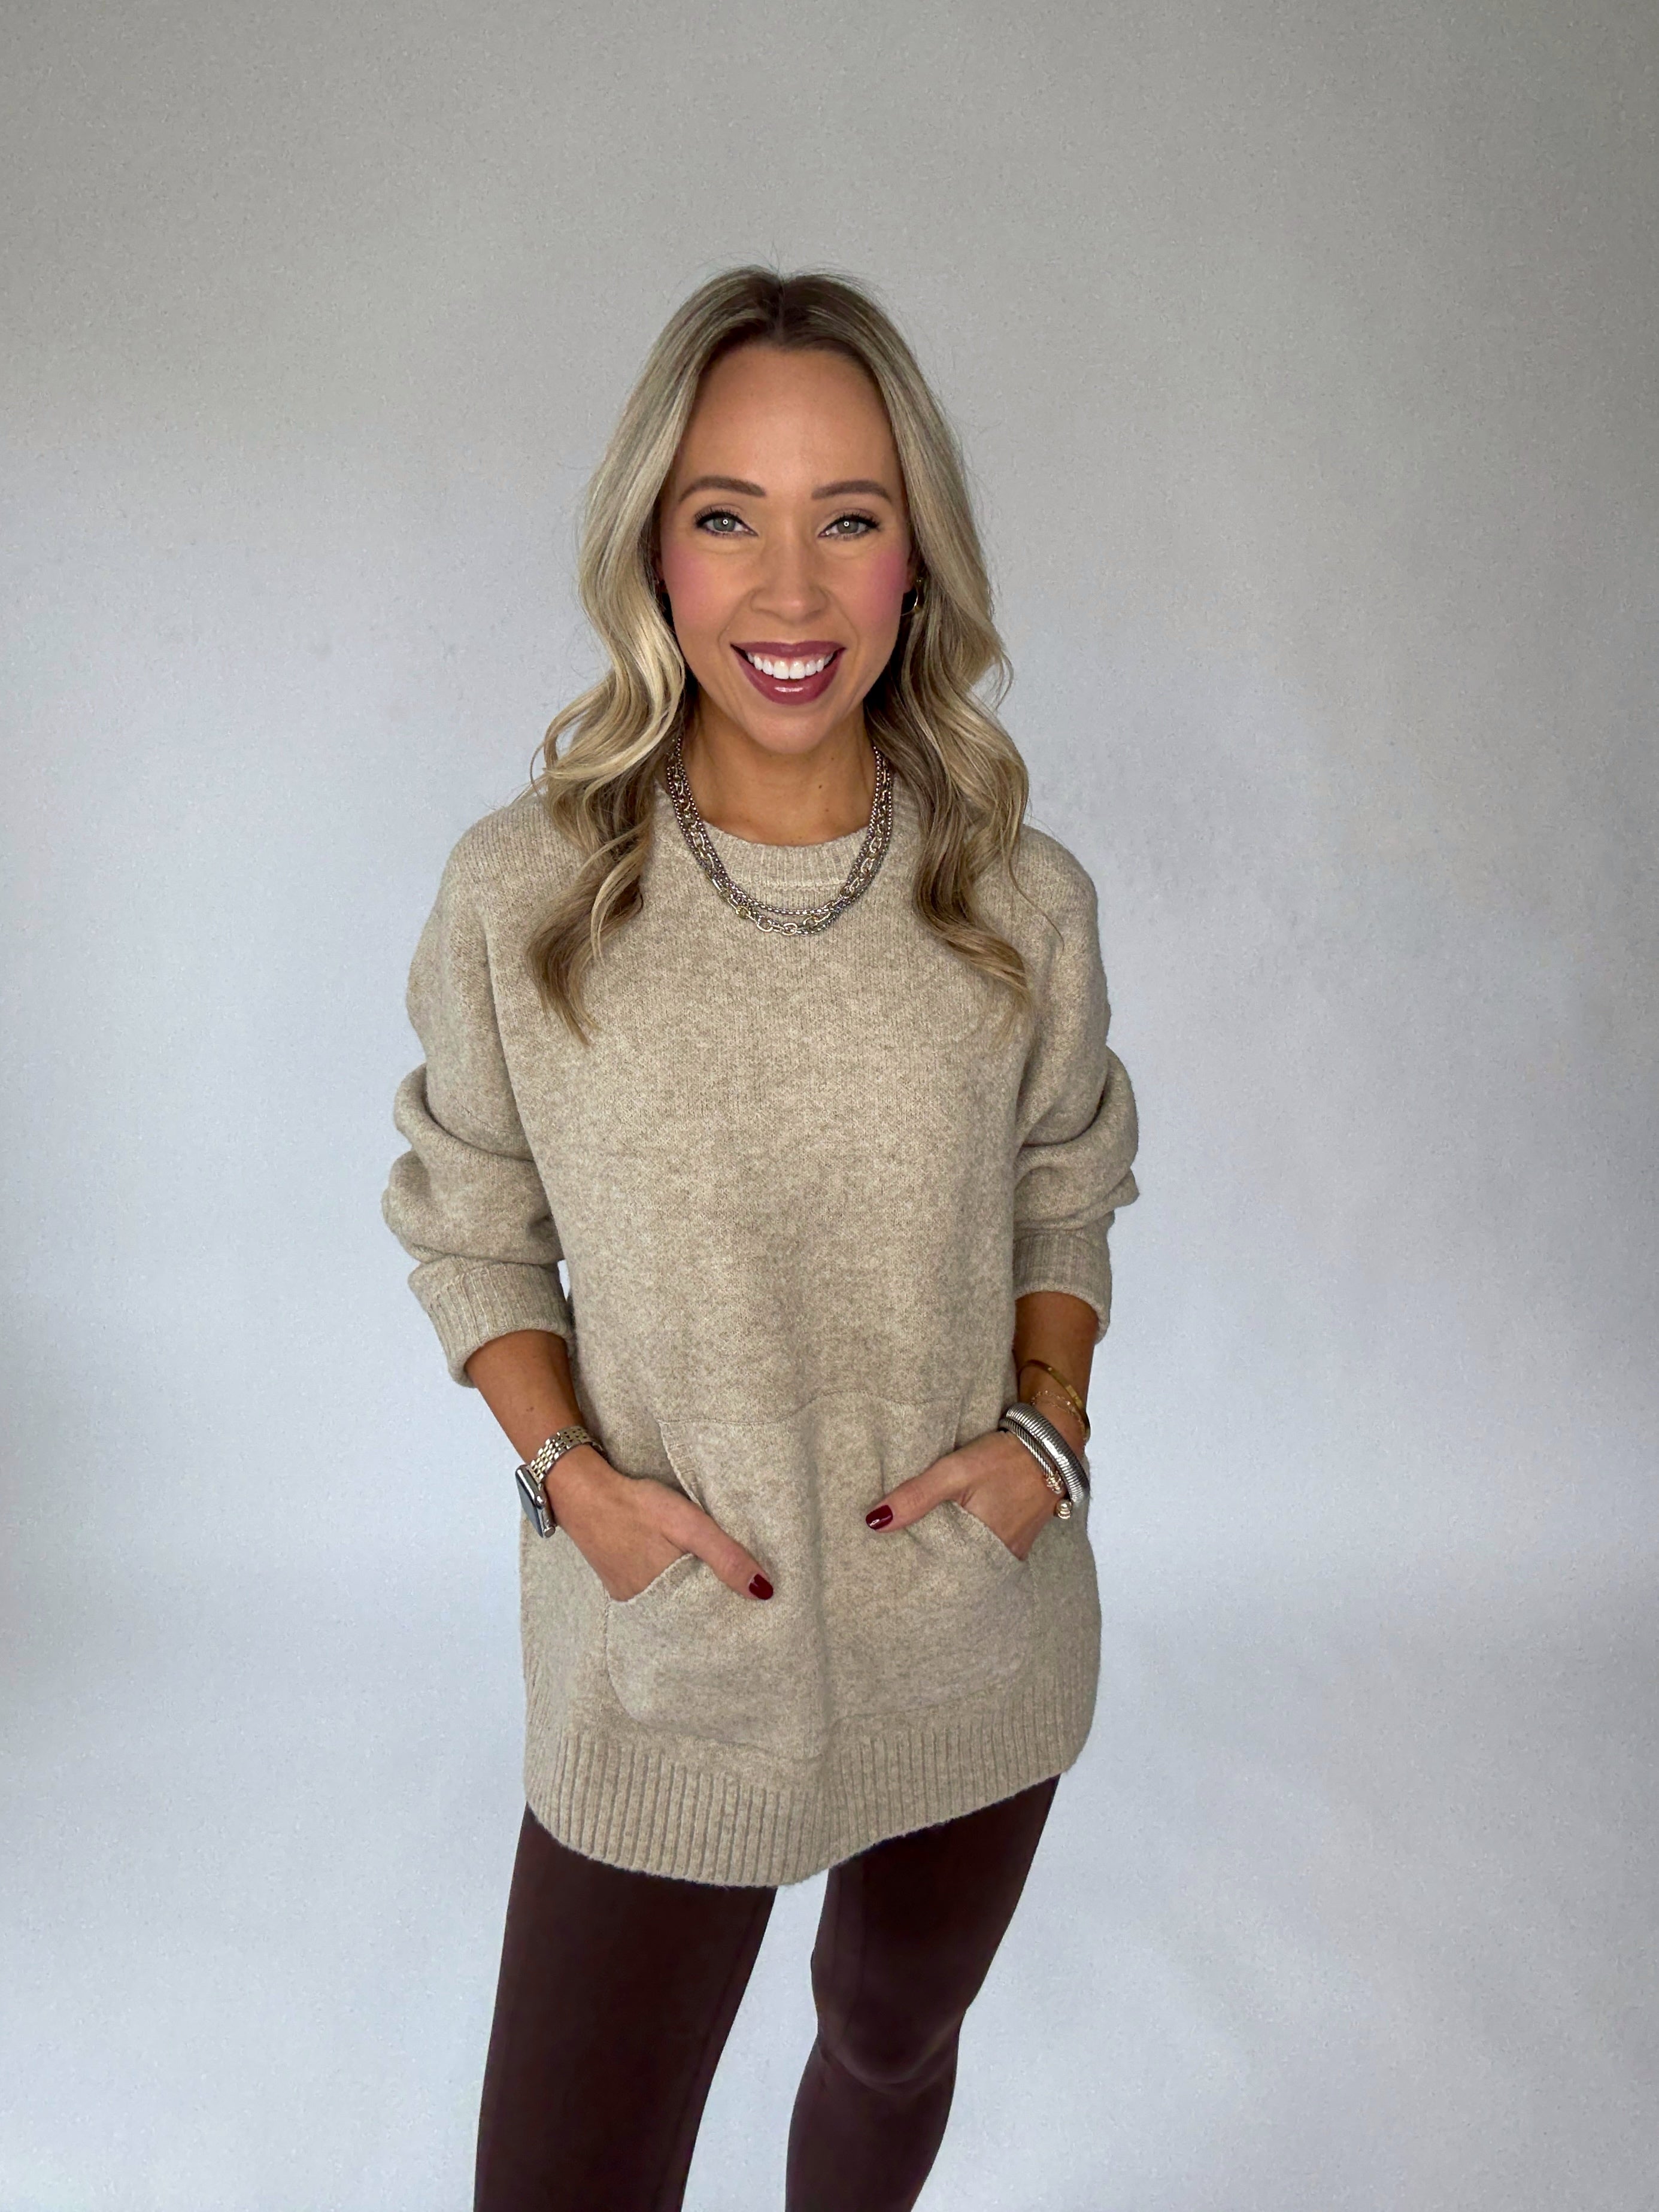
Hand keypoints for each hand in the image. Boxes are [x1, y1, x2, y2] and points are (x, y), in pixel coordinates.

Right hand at [544, 1446, 774, 1603]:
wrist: (583, 1494)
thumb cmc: (636, 1505)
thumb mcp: (688, 1524)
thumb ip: (725, 1555)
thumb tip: (763, 1591)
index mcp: (668, 1594)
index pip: (710, 1618)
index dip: (733, 1615)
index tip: (758, 1613)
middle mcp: (648, 1604)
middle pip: (692, 1616)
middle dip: (716, 1610)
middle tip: (746, 1605)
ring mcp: (631, 1597)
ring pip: (672, 1607)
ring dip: (693, 1600)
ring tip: (721, 1592)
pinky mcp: (621, 1585)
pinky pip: (654, 1597)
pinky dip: (671, 1590)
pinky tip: (684, 1577)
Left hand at [863, 1427, 1061, 1561]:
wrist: (1052, 1444)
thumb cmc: (1005, 1458)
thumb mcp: (955, 1471)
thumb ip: (916, 1496)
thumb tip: (875, 1521)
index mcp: (981, 1546)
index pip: (940, 1574)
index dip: (916, 1573)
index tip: (891, 1572)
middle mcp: (999, 1556)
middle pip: (955, 1570)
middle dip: (930, 1567)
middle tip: (899, 1565)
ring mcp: (1012, 1550)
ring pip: (971, 1560)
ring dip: (949, 1555)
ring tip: (918, 1553)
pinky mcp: (1018, 1539)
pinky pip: (987, 1551)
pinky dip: (968, 1546)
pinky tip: (951, 1537)